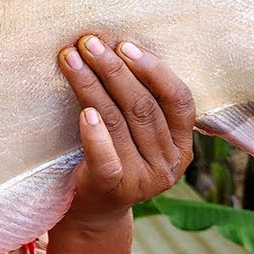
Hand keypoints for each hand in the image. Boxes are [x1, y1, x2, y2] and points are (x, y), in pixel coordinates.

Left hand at [56, 35, 194, 229]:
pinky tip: (84, 112)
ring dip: (92, 85)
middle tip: (88, 43)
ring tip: (70, 59)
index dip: (153, 69)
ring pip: (118, 122)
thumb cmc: (115, 156)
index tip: (125, 45)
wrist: (93, 210)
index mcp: (183, 144)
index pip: (179, 100)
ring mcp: (143, 180)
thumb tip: (115, 45)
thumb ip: (140, 101)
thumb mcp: (137, 132)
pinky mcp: (114, 190)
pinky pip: (105, 158)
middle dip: (113, 69)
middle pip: (142, 107)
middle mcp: (169, 163)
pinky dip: (94, 134)